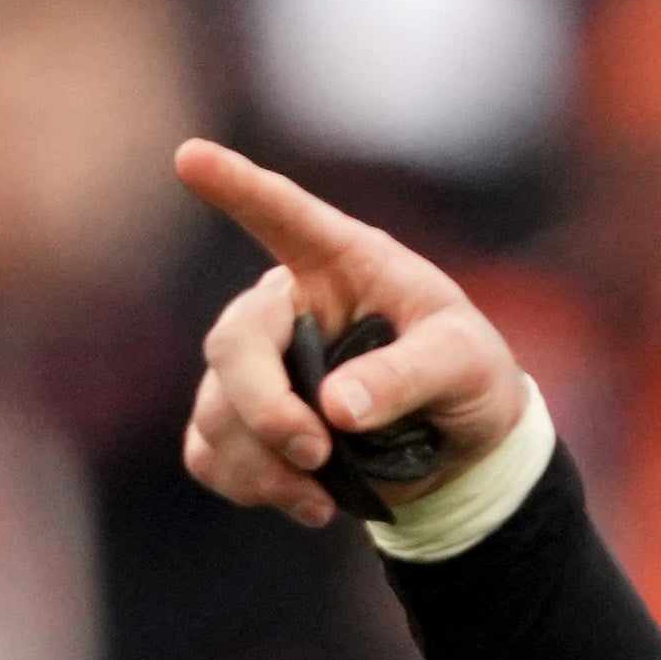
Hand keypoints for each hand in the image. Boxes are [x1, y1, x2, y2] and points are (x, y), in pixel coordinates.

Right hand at [174, 139, 532, 532]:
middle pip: (233, 345)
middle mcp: (288, 307)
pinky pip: (208, 453)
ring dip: (262, 463)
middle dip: (266, 408)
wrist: (463, 449)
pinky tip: (303, 502)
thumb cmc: (469, 377)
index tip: (190, 157)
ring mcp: (260, 367)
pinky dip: (246, 484)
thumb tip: (335, 407)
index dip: (238, 186)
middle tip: (318, 451)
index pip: (285, 215)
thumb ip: (407, 376)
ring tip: (323, 495)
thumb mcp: (466, 365)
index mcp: (343, 263)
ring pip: (217, 411)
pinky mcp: (246, 426)